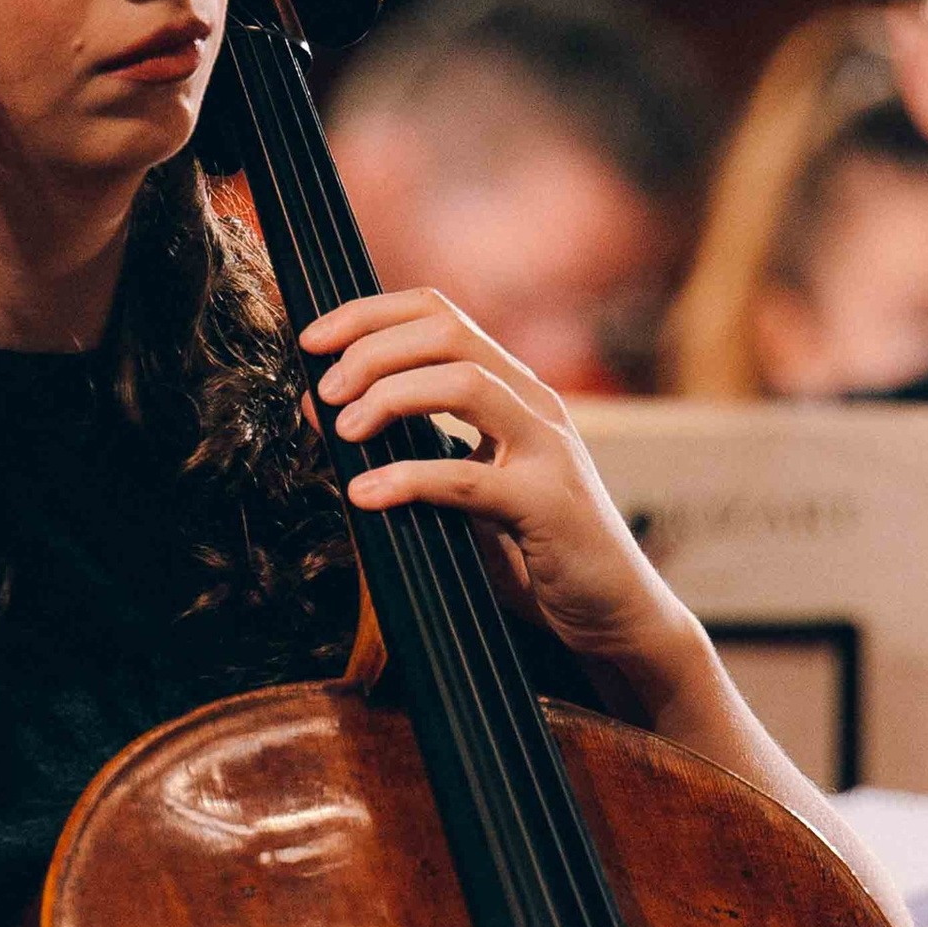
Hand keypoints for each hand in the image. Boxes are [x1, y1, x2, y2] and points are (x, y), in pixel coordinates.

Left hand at [301, 289, 702, 712]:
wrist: (614, 612)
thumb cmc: (533, 553)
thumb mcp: (460, 491)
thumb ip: (405, 451)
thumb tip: (320, 412)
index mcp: (514, 391)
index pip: (440, 314)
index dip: (370, 314)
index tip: (313, 339)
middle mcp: (535, 405)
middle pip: (447, 333)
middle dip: (372, 349)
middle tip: (324, 392)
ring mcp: (548, 450)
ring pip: (464, 384)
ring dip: (390, 397)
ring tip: (344, 432)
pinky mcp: (548, 506)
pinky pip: (470, 479)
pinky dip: (409, 481)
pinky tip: (367, 494)